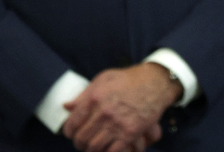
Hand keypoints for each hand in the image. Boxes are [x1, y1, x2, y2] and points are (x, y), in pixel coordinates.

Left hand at [62, 62, 182, 151]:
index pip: (72, 123)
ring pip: (94, 147)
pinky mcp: (130, 133)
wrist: (156, 83)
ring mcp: (117, 124)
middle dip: (79, 143)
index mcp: (94, 98)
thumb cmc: (129, 79)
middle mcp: (103, 112)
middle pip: (82, 138)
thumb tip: (67, 106)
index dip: (69, 132)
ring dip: (91, 149)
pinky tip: (107, 148)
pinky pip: (112, 151)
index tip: (72, 133)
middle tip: (82, 142)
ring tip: (93, 146)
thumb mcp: (104, 79)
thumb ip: (84, 94)